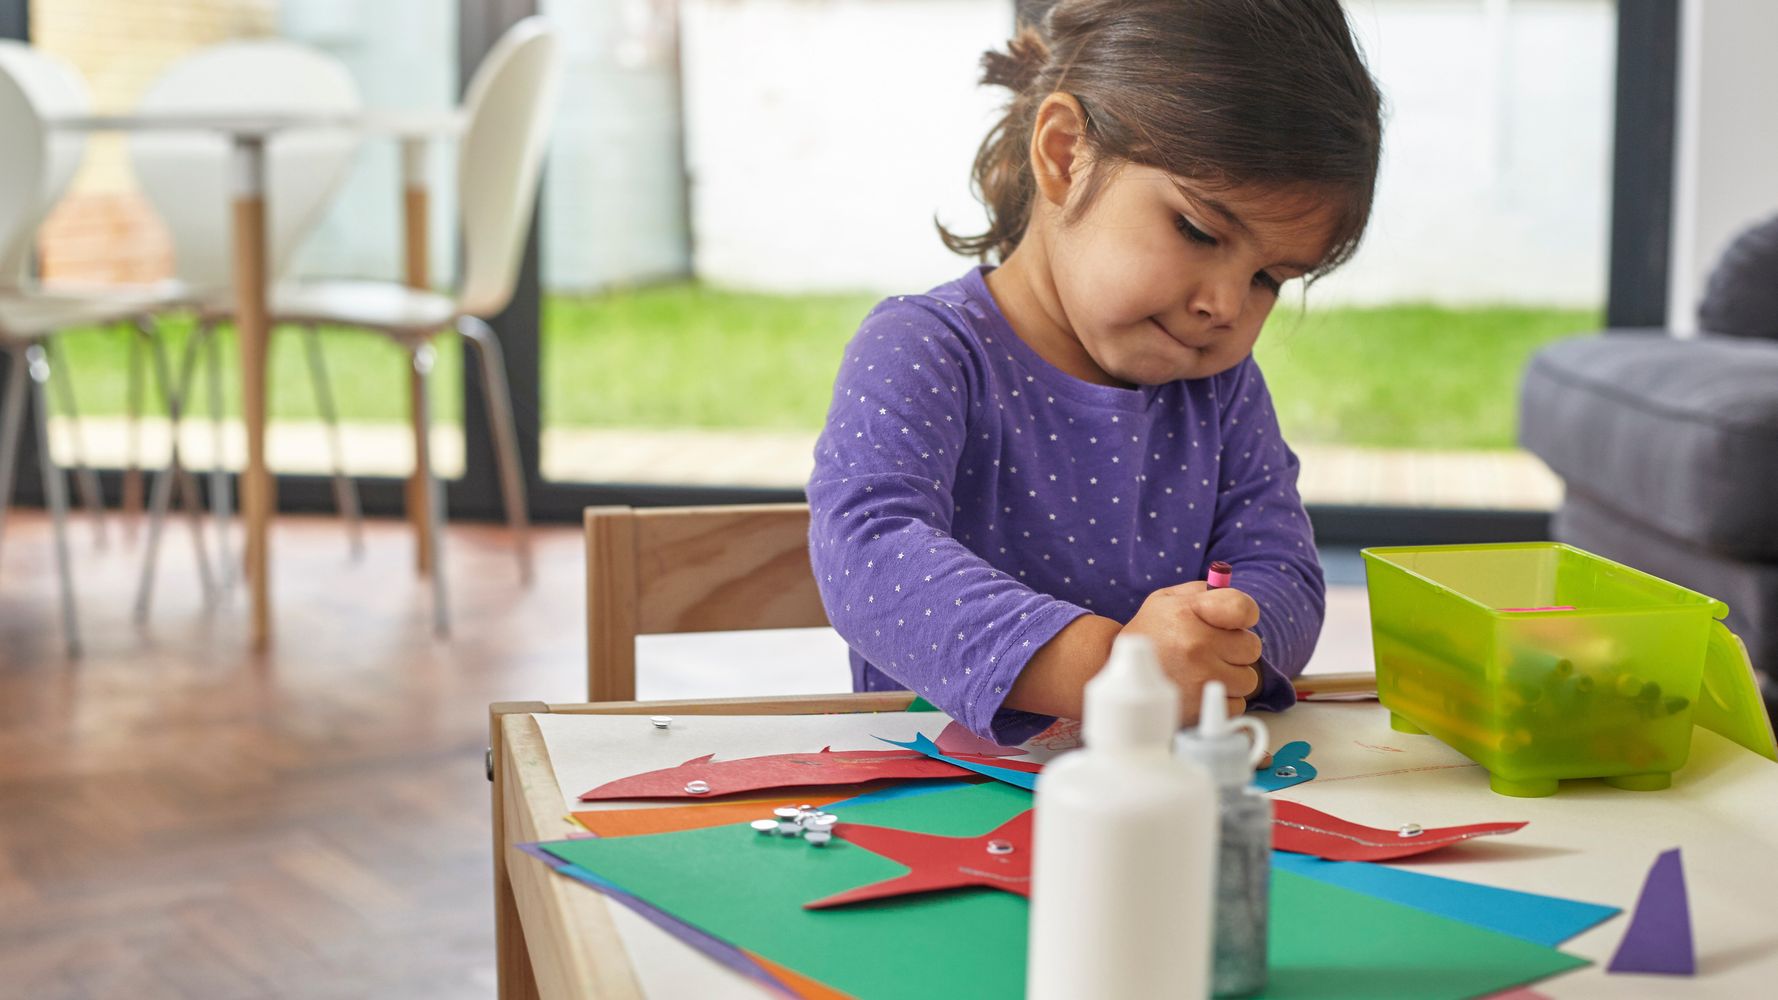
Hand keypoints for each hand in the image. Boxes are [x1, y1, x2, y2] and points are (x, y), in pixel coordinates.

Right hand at [1119, 581, 1262, 725]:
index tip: (1234, 622)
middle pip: (1252, 647)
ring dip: (1233, 676)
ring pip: (1248, 680)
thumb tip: (1240, 604)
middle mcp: (1197, 645)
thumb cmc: (1152, 632)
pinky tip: (1203, 689)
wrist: (1119, 672)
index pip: (1244, 608)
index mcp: (1189, 612)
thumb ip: (1206, 592)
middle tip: (1214, 649)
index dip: (1245, 615)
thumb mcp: (1168, 599)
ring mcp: (1200, 679)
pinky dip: (1224, 699)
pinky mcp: (1200, 708)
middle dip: (1237, 649)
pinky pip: (1237, 704)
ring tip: (1206, 670)